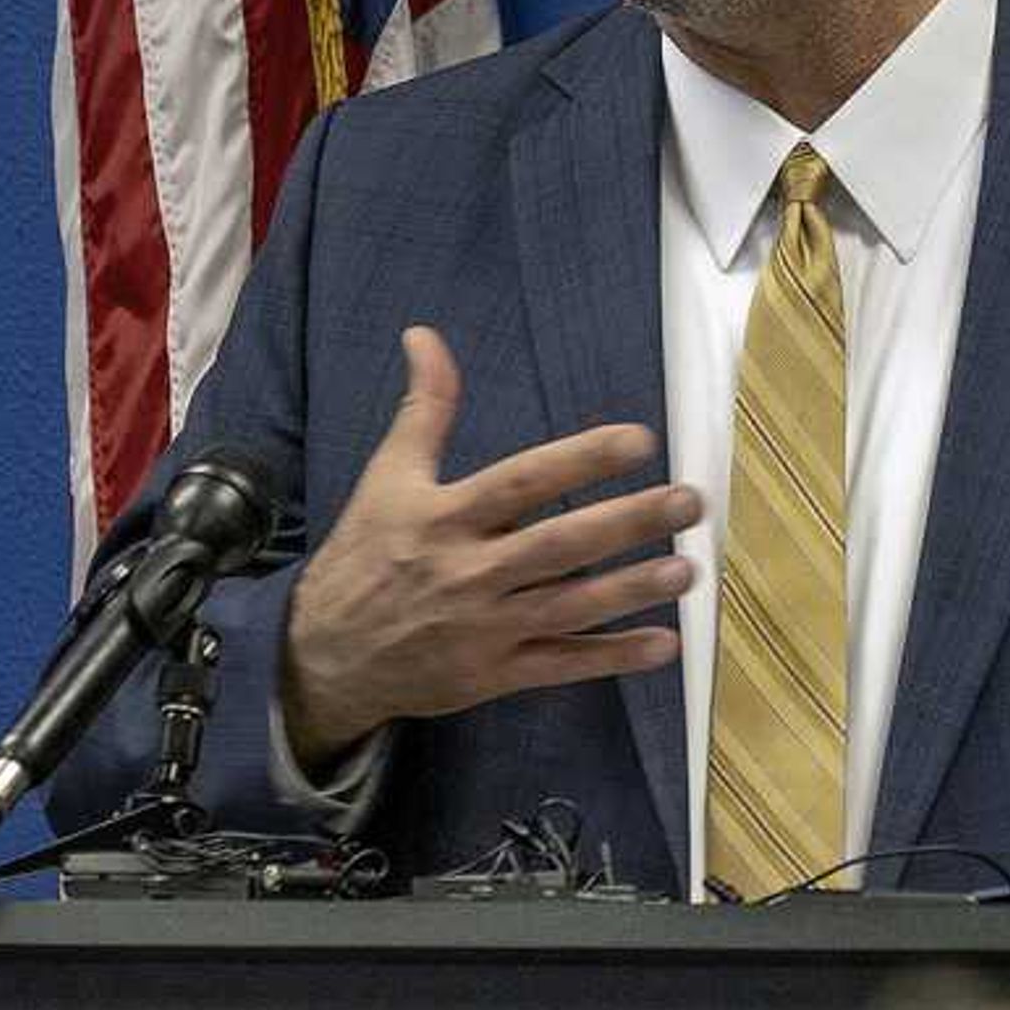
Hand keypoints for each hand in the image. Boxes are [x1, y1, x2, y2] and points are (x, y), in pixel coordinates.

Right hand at [279, 327, 698, 770]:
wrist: (320, 657)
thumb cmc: (365, 556)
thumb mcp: (387, 478)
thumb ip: (423, 408)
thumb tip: (424, 335)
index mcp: (444, 517)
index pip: (522, 482)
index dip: (581, 459)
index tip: (640, 439)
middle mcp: (467, 572)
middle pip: (559, 545)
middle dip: (628, 523)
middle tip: (689, 501)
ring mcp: (483, 628)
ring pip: (569, 608)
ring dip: (632, 589)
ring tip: (689, 567)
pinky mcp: (492, 674)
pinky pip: (561, 665)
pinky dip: (613, 657)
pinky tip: (665, 643)